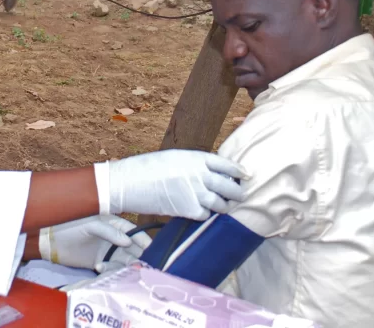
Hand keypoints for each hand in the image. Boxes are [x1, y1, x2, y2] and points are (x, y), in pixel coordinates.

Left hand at [38, 215, 151, 272]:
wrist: (51, 240)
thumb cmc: (70, 225)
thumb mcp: (90, 224)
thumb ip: (109, 231)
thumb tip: (128, 242)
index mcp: (115, 224)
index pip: (134, 232)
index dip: (144, 240)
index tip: (151, 248)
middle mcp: (115, 238)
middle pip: (134, 249)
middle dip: (139, 257)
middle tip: (143, 266)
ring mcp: (108, 251)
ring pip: (125, 261)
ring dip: (125, 266)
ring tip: (116, 268)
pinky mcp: (101, 263)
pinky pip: (113, 269)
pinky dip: (110, 270)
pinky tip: (99, 267)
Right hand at [100, 150, 248, 219]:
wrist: (127, 183)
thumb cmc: (145, 169)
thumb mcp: (172, 159)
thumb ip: (192, 165)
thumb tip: (207, 174)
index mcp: (195, 158)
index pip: (226, 164)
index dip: (238, 171)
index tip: (246, 176)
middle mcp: (199, 174)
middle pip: (229, 186)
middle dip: (237, 193)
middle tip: (239, 197)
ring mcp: (195, 192)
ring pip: (221, 204)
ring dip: (222, 207)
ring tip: (220, 207)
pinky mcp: (188, 209)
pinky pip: (206, 215)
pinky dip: (204, 216)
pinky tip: (198, 213)